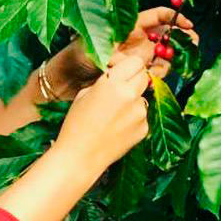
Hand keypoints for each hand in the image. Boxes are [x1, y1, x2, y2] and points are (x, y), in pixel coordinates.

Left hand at [47, 7, 196, 99]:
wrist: (63, 81)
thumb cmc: (76, 57)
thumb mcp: (96, 45)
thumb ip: (121, 46)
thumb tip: (146, 50)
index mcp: (128, 25)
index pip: (157, 16)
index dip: (174, 18)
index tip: (188, 25)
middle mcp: (136, 40)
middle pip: (166, 35)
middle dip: (182, 38)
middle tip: (193, 45)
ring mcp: (137, 57)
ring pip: (163, 56)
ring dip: (170, 60)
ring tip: (164, 67)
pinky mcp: (135, 75)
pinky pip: (155, 73)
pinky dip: (159, 76)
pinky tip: (154, 79)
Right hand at [52, 54, 149, 175]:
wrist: (79, 158)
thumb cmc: (76, 124)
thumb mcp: (85, 93)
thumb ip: (106, 81)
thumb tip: (119, 74)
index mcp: (114, 83)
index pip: (136, 61)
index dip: (128, 64)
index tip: (120, 70)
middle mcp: (131, 95)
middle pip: (143, 76)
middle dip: (134, 78)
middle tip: (120, 88)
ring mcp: (140, 113)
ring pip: (143, 96)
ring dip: (133, 99)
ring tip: (114, 113)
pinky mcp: (144, 128)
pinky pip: (142, 115)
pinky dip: (133, 117)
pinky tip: (118, 127)